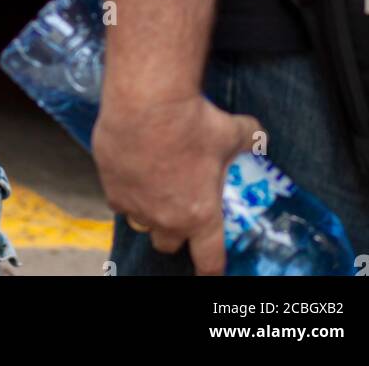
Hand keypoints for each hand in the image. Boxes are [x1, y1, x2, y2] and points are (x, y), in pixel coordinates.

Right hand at [92, 91, 262, 275]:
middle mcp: (165, 218)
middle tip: (180, 208)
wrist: (147, 101)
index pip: (209, 261)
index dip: (211, 267)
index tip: (211, 265)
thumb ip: (248, 139)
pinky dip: (125, 190)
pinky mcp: (111, 186)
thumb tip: (258, 136)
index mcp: (200, 215)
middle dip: (175, 232)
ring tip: (154, 186)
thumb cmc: (192, 122)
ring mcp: (135, 205)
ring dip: (148, 212)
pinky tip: (131, 169)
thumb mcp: (231, 131)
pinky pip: (118, 200)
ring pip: (140, 223)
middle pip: (168, 245)